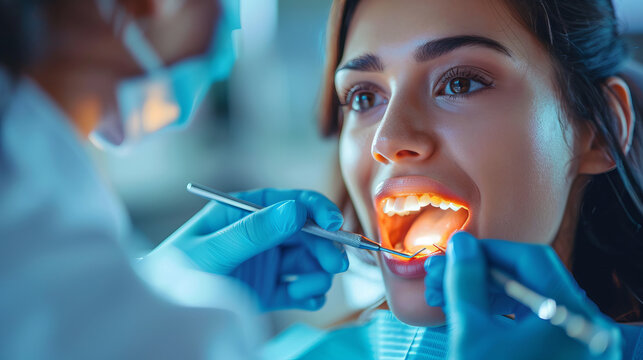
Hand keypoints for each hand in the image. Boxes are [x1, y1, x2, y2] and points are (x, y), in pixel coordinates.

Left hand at [152, 188, 348, 310]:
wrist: (164, 314)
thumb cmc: (177, 272)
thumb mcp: (214, 249)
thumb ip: (254, 232)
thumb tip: (296, 210)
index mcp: (244, 212)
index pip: (288, 202)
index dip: (316, 209)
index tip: (334, 223)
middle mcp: (259, 234)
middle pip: (305, 233)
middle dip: (323, 247)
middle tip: (334, 263)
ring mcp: (266, 262)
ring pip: (307, 262)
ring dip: (316, 273)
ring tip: (306, 288)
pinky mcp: (269, 290)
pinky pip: (299, 288)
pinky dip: (309, 294)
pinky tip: (305, 298)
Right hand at [424, 232, 622, 359]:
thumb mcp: (470, 335)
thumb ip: (464, 282)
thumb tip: (461, 245)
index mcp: (573, 320)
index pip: (531, 259)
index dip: (489, 250)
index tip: (457, 251)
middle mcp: (587, 329)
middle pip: (532, 278)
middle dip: (482, 272)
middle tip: (444, 274)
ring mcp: (580, 346)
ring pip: (530, 299)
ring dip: (486, 291)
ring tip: (445, 296)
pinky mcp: (567, 358)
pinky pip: (533, 322)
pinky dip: (500, 313)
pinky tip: (467, 312)